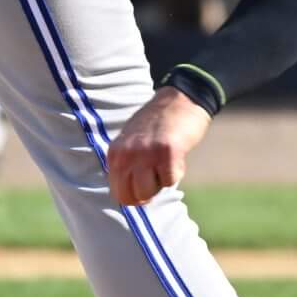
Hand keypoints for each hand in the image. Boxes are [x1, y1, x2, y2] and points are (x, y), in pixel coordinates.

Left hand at [106, 85, 211, 207]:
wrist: (181, 99)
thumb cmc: (158, 124)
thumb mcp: (131, 142)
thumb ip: (126, 165)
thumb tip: (128, 197)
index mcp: (115, 153)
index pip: (118, 193)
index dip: (134, 197)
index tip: (146, 188)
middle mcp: (126, 154)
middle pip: (131, 197)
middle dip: (147, 195)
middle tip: (157, 177)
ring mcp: (145, 153)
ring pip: (148, 193)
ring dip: (161, 183)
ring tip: (165, 163)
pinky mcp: (167, 152)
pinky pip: (170, 181)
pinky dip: (177, 172)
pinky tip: (178, 154)